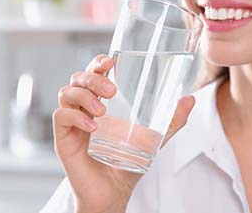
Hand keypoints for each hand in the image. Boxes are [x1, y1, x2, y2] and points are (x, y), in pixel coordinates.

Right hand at [53, 54, 194, 212]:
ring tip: (103, 111)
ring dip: (85, 96)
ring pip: (67, 92)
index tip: (110, 61)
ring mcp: (73, 121)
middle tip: (111, 91)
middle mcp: (85, 107)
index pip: (94, 73)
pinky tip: (92, 127)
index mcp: (103, 102)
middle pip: (78, 78)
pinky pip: (61, 116)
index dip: (98, 62)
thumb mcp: (153, 138)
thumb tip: (189, 99)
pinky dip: (75, 116)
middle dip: (93, 78)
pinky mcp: (64, 137)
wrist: (114, 190)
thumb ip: (170, 120)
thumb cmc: (128, 161)